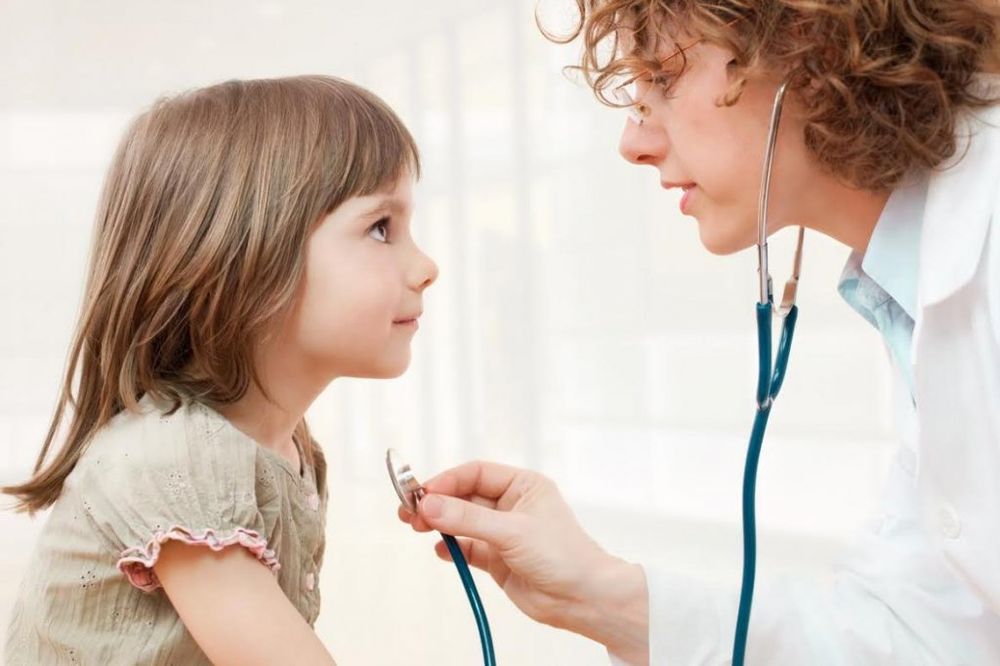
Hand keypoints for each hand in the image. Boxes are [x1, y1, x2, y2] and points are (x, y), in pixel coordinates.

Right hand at [397, 461, 648, 663]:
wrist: (583, 599)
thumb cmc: (563, 556)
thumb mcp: (513, 531)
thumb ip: (468, 519)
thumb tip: (430, 505)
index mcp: (523, 486)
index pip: (476, 473)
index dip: (447, 481)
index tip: (423, 493)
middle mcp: (512, 506)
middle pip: (464, 496)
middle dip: (437, 502)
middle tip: (410, 511)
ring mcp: (503, 533)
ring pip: (462, 522)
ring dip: (439, 524)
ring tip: (416, 527)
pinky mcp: (497, 559)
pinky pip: (467, 548)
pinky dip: (451, 548)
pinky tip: (441, 550)